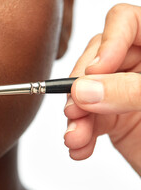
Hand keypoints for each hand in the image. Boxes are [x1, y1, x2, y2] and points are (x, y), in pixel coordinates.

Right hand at [64, 3, 140, 175]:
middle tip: (75, 110)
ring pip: (84, 93)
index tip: (96, 72)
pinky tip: (80, 147)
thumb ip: (128, 91)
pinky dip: (79, 135)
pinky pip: (87, 120)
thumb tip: (83, 90)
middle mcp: (140, 67)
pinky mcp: (114, 118)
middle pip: (95, 61)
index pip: (127, 22)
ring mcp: (124, 92)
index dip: (107, 43)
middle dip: (80, 89)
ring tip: (75, 138)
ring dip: (74, 118)